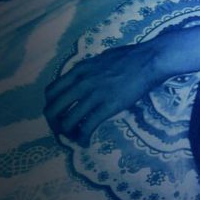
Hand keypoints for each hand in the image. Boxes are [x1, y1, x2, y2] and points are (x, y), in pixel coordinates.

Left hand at [44, 41, 159, 146]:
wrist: (148, 60)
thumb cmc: (129, 57)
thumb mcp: (101, 59)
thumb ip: (88, 71)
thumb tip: (83, 80)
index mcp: (79, 70)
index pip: (51, 92)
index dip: (51, 107)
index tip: (58, 114)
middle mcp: (81, 83)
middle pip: (53, 110)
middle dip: (54, 125)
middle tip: (63, 131)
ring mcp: (94, 95)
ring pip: (67, 122)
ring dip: (68, 135)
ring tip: (75, 138)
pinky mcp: (107, 106)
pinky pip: (87, 127)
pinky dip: (82, 139)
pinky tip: (86, 142)